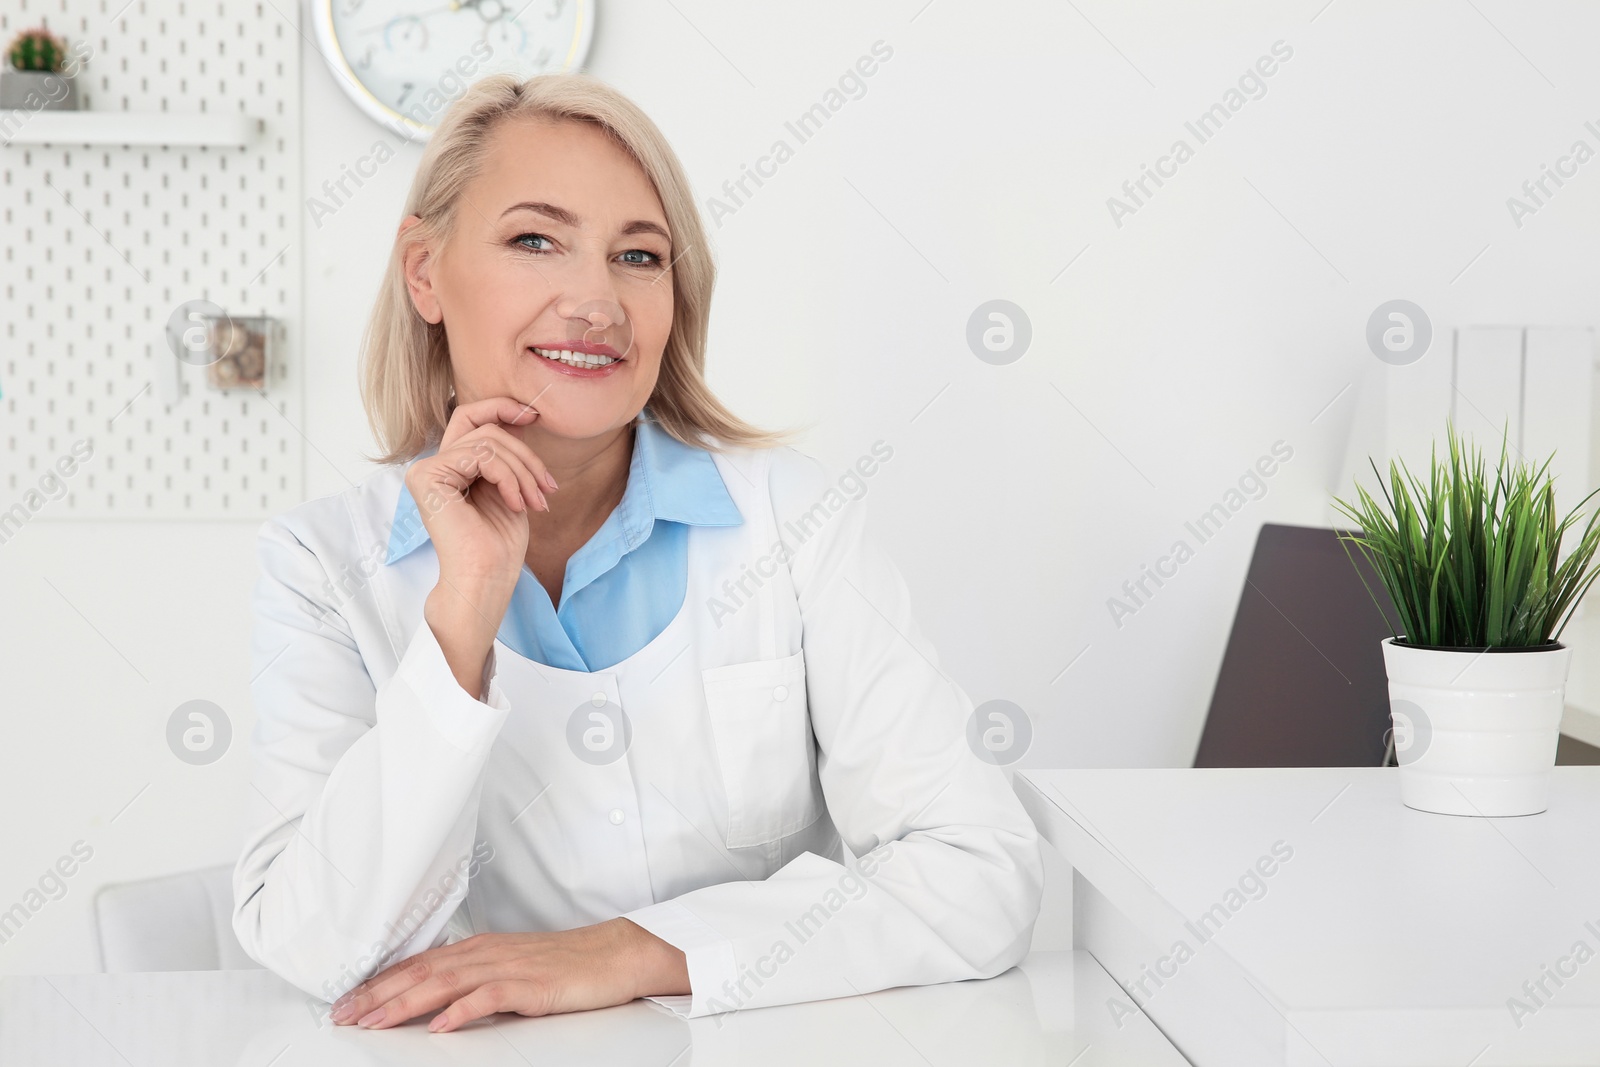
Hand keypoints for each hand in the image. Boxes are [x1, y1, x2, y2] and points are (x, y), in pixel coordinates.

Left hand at [327, 918, 689, 1031]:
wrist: (614, 954)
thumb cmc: (566, 965)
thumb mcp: (511, 968)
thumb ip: (474, 979)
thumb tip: (435, 1001)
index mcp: (479, 949)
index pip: (418, 965)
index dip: (379, 983)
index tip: (348, 1002)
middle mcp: (487, 953)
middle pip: (421, 972)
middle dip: (378, 994)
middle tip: (344, 1015)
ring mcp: (508, 967)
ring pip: (445, 983)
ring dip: (405, 1003)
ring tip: (375, 1022)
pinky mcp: (532, 985)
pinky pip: (490, 997)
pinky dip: (461, 1010)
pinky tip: (440, 1026)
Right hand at [406, 396, 556, 589]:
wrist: (487, 579)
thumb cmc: (500, 544)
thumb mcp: (511, 487)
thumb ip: (505, 453)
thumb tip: (519, 416)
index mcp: (449, 467)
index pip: (472, 417)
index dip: (502, 407)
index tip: (535, 415)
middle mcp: (432, 466)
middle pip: (485, 427)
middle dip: (525, 454)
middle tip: (547, 487)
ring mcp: (425, 470)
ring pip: (488, 440)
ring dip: (523, 470)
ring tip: (536, 501)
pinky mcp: (427, 477)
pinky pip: (480, 455)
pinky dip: (509, 478)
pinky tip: (515, 504)